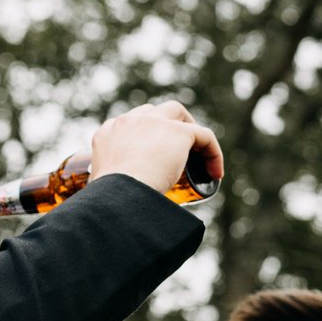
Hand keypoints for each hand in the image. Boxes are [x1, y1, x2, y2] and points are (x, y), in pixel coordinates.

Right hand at [90, 100, 221, 193]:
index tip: (154, 158)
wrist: (120, 194)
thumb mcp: (105, 190)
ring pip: (177, 113)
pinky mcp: (178, 132)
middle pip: (152, 111)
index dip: (144, 137)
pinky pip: (204, 134)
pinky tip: (216, 172)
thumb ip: (110, 189)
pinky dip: (213, 152)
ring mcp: (153, 123)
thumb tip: (117, 209)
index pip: (128, 125)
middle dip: (167, 124)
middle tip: (178, 151)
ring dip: (189, 129)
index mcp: (108, 133)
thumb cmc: (111, 201)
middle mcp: (128, 121)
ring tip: (200, 153)